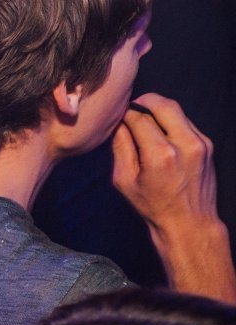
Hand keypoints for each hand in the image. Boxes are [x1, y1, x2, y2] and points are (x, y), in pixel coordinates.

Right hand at [113, 93, 234, 299]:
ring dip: (159, 110)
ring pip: (177, 111)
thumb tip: (118, 125)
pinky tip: (161, 133)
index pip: (140, 119)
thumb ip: (121, 149)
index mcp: (160, 155)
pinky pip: (187, 123)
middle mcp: (184, 144)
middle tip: (132, 106)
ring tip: (144, 118)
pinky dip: (172, 122)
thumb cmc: (153, 206)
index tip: (117, 116)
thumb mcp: (125, 182)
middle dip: (145, 101)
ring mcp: (200, 143)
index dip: (125, 114)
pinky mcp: (207, 144)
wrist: (189, 222)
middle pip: (163, 105)